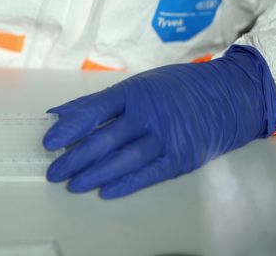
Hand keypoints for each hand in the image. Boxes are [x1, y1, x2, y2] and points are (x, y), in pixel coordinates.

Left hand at [43, 45, 275, 198]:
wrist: (227, 95)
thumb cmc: (174, 87)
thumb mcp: (136, 85)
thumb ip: (97, 101)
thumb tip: (59, 113)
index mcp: (132, 92)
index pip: (93, 111)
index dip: (69, 128)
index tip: (49, 142)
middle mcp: (147, 115)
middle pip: (104, 140)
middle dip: (75, 158)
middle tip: (54, 171)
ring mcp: (165, 137)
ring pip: (123, 159)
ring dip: (95, 174)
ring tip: (73, 184)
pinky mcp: (181, 158)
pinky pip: (149, 173)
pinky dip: (126, 183)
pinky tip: (105, 190)